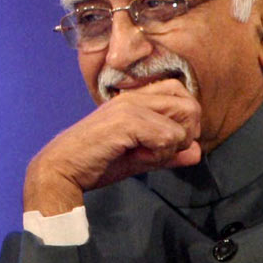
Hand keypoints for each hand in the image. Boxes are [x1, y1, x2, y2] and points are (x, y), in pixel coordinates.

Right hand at [23, 79, 200, 214]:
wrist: (64, 169)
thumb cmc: (96, 161)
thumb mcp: (141, 157)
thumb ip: (169, 152)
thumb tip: (198, 152)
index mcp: (137, 98)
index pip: (182, 94)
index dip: (184, 122)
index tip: (164, 144)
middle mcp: (136, 96)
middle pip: (190, 105)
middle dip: (185, 135)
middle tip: (159, 151)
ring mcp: (131, 106)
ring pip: (184, 121)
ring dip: (171, 145)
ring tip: (145, 153)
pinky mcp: (127, 121)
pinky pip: (169, 137)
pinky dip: (158, 154)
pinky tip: (136, 156)